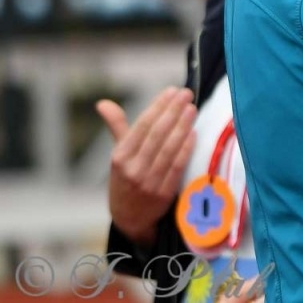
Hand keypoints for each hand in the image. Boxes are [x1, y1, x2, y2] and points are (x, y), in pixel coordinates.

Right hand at [98, 87, 196, 248]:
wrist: (129, 218)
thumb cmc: (125, 178)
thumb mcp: (118, 154)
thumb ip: (116, 127)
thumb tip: (102, 103)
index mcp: (119, 157)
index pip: (141, 126)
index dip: (158, 107)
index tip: (171, 91)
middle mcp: (132, 169)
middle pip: (156, 135)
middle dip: (173, 111)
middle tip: (186, 94)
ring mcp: (148, 182)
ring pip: (168, 149)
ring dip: (182, 126)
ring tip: (192, 108)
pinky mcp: (163, 194)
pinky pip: (176, 167)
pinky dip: (186, 149)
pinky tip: (194, 133)